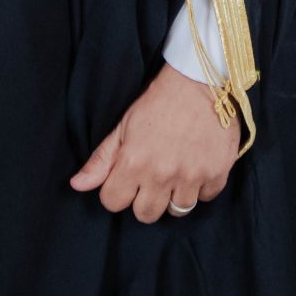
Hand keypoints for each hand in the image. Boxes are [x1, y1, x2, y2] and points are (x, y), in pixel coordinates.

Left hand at [69, 63, 240, 221]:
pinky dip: (202, 186)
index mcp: (134, 163)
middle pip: (146, 215)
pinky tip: (198, 167)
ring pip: (178, 211)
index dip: (117, 191)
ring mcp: (192, 175)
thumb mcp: (124, 126)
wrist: (200, 79)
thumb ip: (101, 160)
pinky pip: (206, 197)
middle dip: (145, 200)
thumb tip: (77, 185)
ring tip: (176, 173)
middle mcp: (162, 174)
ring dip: (174, 195)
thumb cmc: (159, 101)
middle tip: (153, 178)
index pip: (113, 203)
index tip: (127, 178)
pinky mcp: (218, 172)